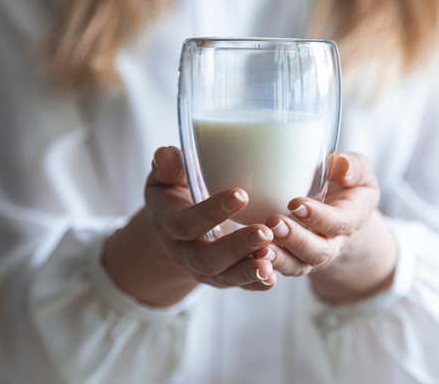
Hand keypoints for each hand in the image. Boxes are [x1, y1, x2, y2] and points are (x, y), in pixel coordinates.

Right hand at [144, 146, 277, 290]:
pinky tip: (272, 277)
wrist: (176, 223)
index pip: (186, 223)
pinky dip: (255, 283)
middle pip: (206, 258)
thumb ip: (167, 165)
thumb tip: (168, 154)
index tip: (241, 194)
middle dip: (235, 247)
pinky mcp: (222, 277)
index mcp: (168, 223)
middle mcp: (184, 252)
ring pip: (224, 276)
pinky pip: (238, 285)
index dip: (211, 212)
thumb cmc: (175, 189)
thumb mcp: (165, 176)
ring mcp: (203, 269)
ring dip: (248, 270)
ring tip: (270, 261)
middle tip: (264, 232)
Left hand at [263, 153, 396, 305]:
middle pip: (318, 251)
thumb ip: (355, 167)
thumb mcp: (361, 173)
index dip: (318, 216)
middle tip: (274, 223)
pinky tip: (248, 256)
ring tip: (259, 246)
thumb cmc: (349, 187)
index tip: (295, 203)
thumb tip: (342, 166)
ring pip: (299, 265)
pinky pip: (282, 268)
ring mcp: (313, 255)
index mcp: (353, 218)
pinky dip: (266, 266)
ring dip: (279, 258)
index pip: (338, 222)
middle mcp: (335, 243)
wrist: (344, 217)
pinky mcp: (295, 260)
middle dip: (296, 240)